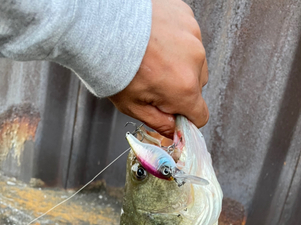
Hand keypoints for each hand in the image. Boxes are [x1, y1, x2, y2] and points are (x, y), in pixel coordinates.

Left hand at [109, 0, 208, 137]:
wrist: (99, 25)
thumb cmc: (112, 65)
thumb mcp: (133, 106)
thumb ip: (160, 123)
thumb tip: (174, 132)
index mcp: (184, 88)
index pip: (200, 115)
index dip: (185, 118)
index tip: (172, 113)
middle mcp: (194, 61)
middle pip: (197, 87)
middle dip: (180, 89)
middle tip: (154, 82)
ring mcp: (192, 35)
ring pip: (193, 61)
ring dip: (179, 64)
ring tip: (152, 59)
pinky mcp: (185, 15)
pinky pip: (187, 36)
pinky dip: (174, 41)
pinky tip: (154, 41)